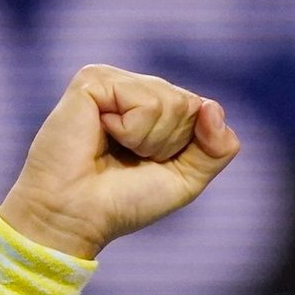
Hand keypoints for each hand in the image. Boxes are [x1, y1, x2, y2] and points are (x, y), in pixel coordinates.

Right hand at [0, 64, 240, 258]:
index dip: (186, 147)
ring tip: (115, 147)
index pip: (202, 111)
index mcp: (157, 107)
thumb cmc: (124, 200)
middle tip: (130, 157)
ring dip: (148, 139)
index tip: (151, 164)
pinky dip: (131, 130)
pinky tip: (101, 133)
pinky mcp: (93, 79)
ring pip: (170, 101)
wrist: (77, 214)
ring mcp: (114, 81)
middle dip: (168, 143)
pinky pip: (144, 101)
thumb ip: (218, 148)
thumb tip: (212, 106)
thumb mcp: (187, 179)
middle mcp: (136, 88)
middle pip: (190, 105)